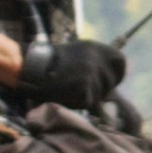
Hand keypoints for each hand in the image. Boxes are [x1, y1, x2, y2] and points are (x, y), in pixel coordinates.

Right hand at [15, 35, 129, 114]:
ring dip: (89, 98)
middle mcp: (97, 58)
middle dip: (101, 90)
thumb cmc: (52, 65)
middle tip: (80, 88)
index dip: (114, 75)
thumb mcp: (78, 55)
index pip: (120, 63)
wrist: (31, 69)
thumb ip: (96, 64)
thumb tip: (112, 84)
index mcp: (97, 48)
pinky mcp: (85, 88)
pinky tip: (67, 96)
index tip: (105, 82)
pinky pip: (90, 104)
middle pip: (111, 83)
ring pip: (100, 96)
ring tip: (69, 91)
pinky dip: (79, 105)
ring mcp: (91, 73)